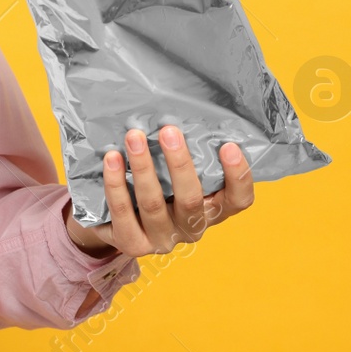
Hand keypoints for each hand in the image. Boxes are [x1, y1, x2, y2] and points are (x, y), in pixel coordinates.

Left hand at [65, 125, 254, 259]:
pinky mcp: (131, 242)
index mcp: (211, 210)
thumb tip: (184, 109)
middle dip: (179, 163)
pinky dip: (116, 184)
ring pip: (153, 204)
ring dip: (143, 167)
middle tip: (169, 130)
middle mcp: (190, 229)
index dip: (238, 177)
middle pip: (191, 200)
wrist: (113, 220)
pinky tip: (112, 158)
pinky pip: (122, 213)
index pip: (238, 201)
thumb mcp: (175, 174)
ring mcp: (161, 239)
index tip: (229, 146)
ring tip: (134, 136)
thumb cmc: (155, 184)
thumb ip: (187, 154)